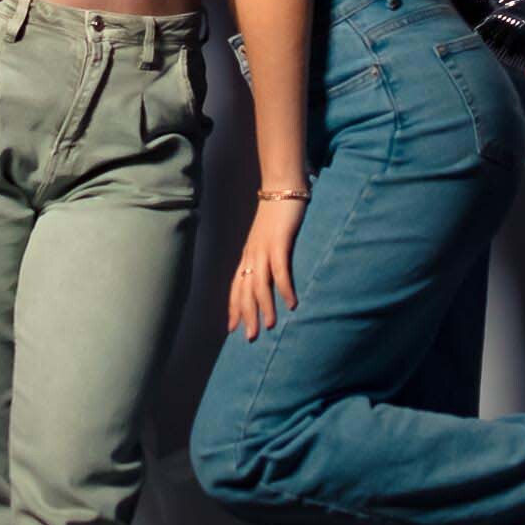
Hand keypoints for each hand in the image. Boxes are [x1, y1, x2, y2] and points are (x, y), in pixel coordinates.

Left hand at [229, 198, 307, 340]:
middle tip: (249, 337)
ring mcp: (264, 249)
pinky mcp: (279, 243)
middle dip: (246, 315)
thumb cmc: (277, 213)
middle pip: (244, 290)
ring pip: (259, 285)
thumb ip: (268, 256)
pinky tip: (292, 304)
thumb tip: (271, 275)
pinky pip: (280, 270)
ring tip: (269, 327)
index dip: (234, 307)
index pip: (236, 286)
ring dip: (264, 307)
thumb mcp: (269, 238)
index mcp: (249, 255)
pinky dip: (284, 289)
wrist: (283, 187)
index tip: (232, 328)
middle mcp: (252, 255)